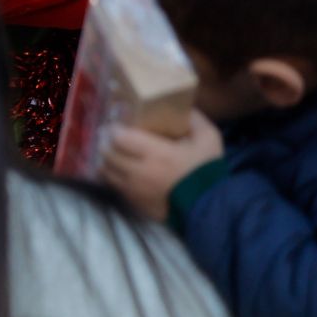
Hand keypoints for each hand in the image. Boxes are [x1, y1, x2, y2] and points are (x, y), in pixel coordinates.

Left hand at [100, 112, 223, 222]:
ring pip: (107, 172)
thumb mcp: (209, 139)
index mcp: (156, 153)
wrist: (210, 208)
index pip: (119, 137)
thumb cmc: (207, 171)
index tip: (117, 125)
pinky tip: (120, 173)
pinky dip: (113, 178)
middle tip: (112, 139)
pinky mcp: (135, 203)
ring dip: (107, 162)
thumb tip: (184, 108)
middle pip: (109, 154)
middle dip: (108, 144)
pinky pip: (115, 188)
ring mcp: (134, 190)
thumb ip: (195, 119)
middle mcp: (139, 171)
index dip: (115, 129)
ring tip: (113, 155)